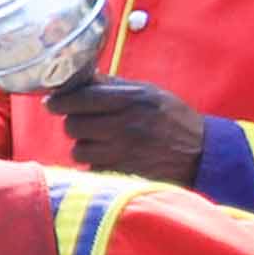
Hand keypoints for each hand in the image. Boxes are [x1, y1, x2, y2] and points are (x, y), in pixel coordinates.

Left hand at [49, 75, 210, 185]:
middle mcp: (125, 126)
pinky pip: (92, 168)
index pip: (80, 99)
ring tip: (99, 141)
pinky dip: (95, 163)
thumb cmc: (174, 119)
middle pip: (73, 125)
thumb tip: (80, 80)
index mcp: (131, 100)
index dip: (60, 100)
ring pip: (78, 149)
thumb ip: (114, 86)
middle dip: (73, 123)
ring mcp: (123, 153)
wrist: (202, 154)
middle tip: (83, 122)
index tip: (52, 102)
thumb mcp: (149, 92)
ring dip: (83, 145)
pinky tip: (110, 156)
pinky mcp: (122, 174)